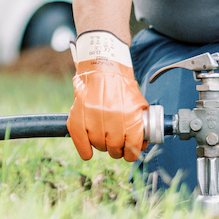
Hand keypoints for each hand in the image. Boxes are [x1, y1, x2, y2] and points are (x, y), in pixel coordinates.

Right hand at [67, 31, 149, 160]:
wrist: (102, 65)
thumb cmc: (121, 85)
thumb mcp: (138, 102)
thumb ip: (141, 123)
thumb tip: (141, 144)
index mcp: (130, 114)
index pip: (132, 146)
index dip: (132, 153)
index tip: (129, 153)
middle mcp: (112, 116)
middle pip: (114, 147)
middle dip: (116, 150)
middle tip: (116, 146)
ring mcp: (92, 115)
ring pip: (98, 144)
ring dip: (101, 146)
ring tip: (103, 139)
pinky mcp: (77, 114)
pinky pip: (80, 140)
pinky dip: (84, 150)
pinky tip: (88, 153)